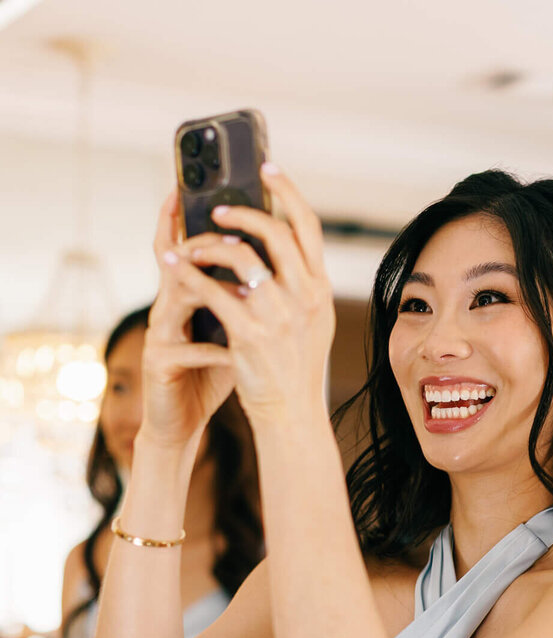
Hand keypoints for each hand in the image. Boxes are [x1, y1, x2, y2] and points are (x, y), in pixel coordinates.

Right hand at [138, 191, 238, 449]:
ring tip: (237, 285)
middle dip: (201, 246)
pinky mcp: (160, 364)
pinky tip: (232, 352)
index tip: (192, 191)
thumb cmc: (212, 369)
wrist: (183, 418)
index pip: (183, 248)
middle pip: (176, 263)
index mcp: (187, 296)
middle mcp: (168, 308)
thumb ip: (247, 297)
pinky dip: (213, 349)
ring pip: (175, 298)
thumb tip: (278, 263)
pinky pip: (188, 350)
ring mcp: (160, 335)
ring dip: (205, 288)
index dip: (181, 220)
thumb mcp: (234, 327)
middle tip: (231, 234)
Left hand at [156, 163, 334, 429]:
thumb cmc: (295, 368)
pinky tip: (172, 266)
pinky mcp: (249, 333)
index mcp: (320, 289)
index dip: (289, 191)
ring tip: (189, 244)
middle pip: (275, 232)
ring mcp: (278, 314)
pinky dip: (187, 273)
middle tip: (218, 205)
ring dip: (208, 242)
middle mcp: (304, 296)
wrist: (292, 412)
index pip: (309, 227)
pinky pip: (211, 291)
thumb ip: (300, 285)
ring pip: (240, 255)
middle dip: (243, 210)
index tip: (269, 167)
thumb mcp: (312, 322)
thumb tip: (276, 249)